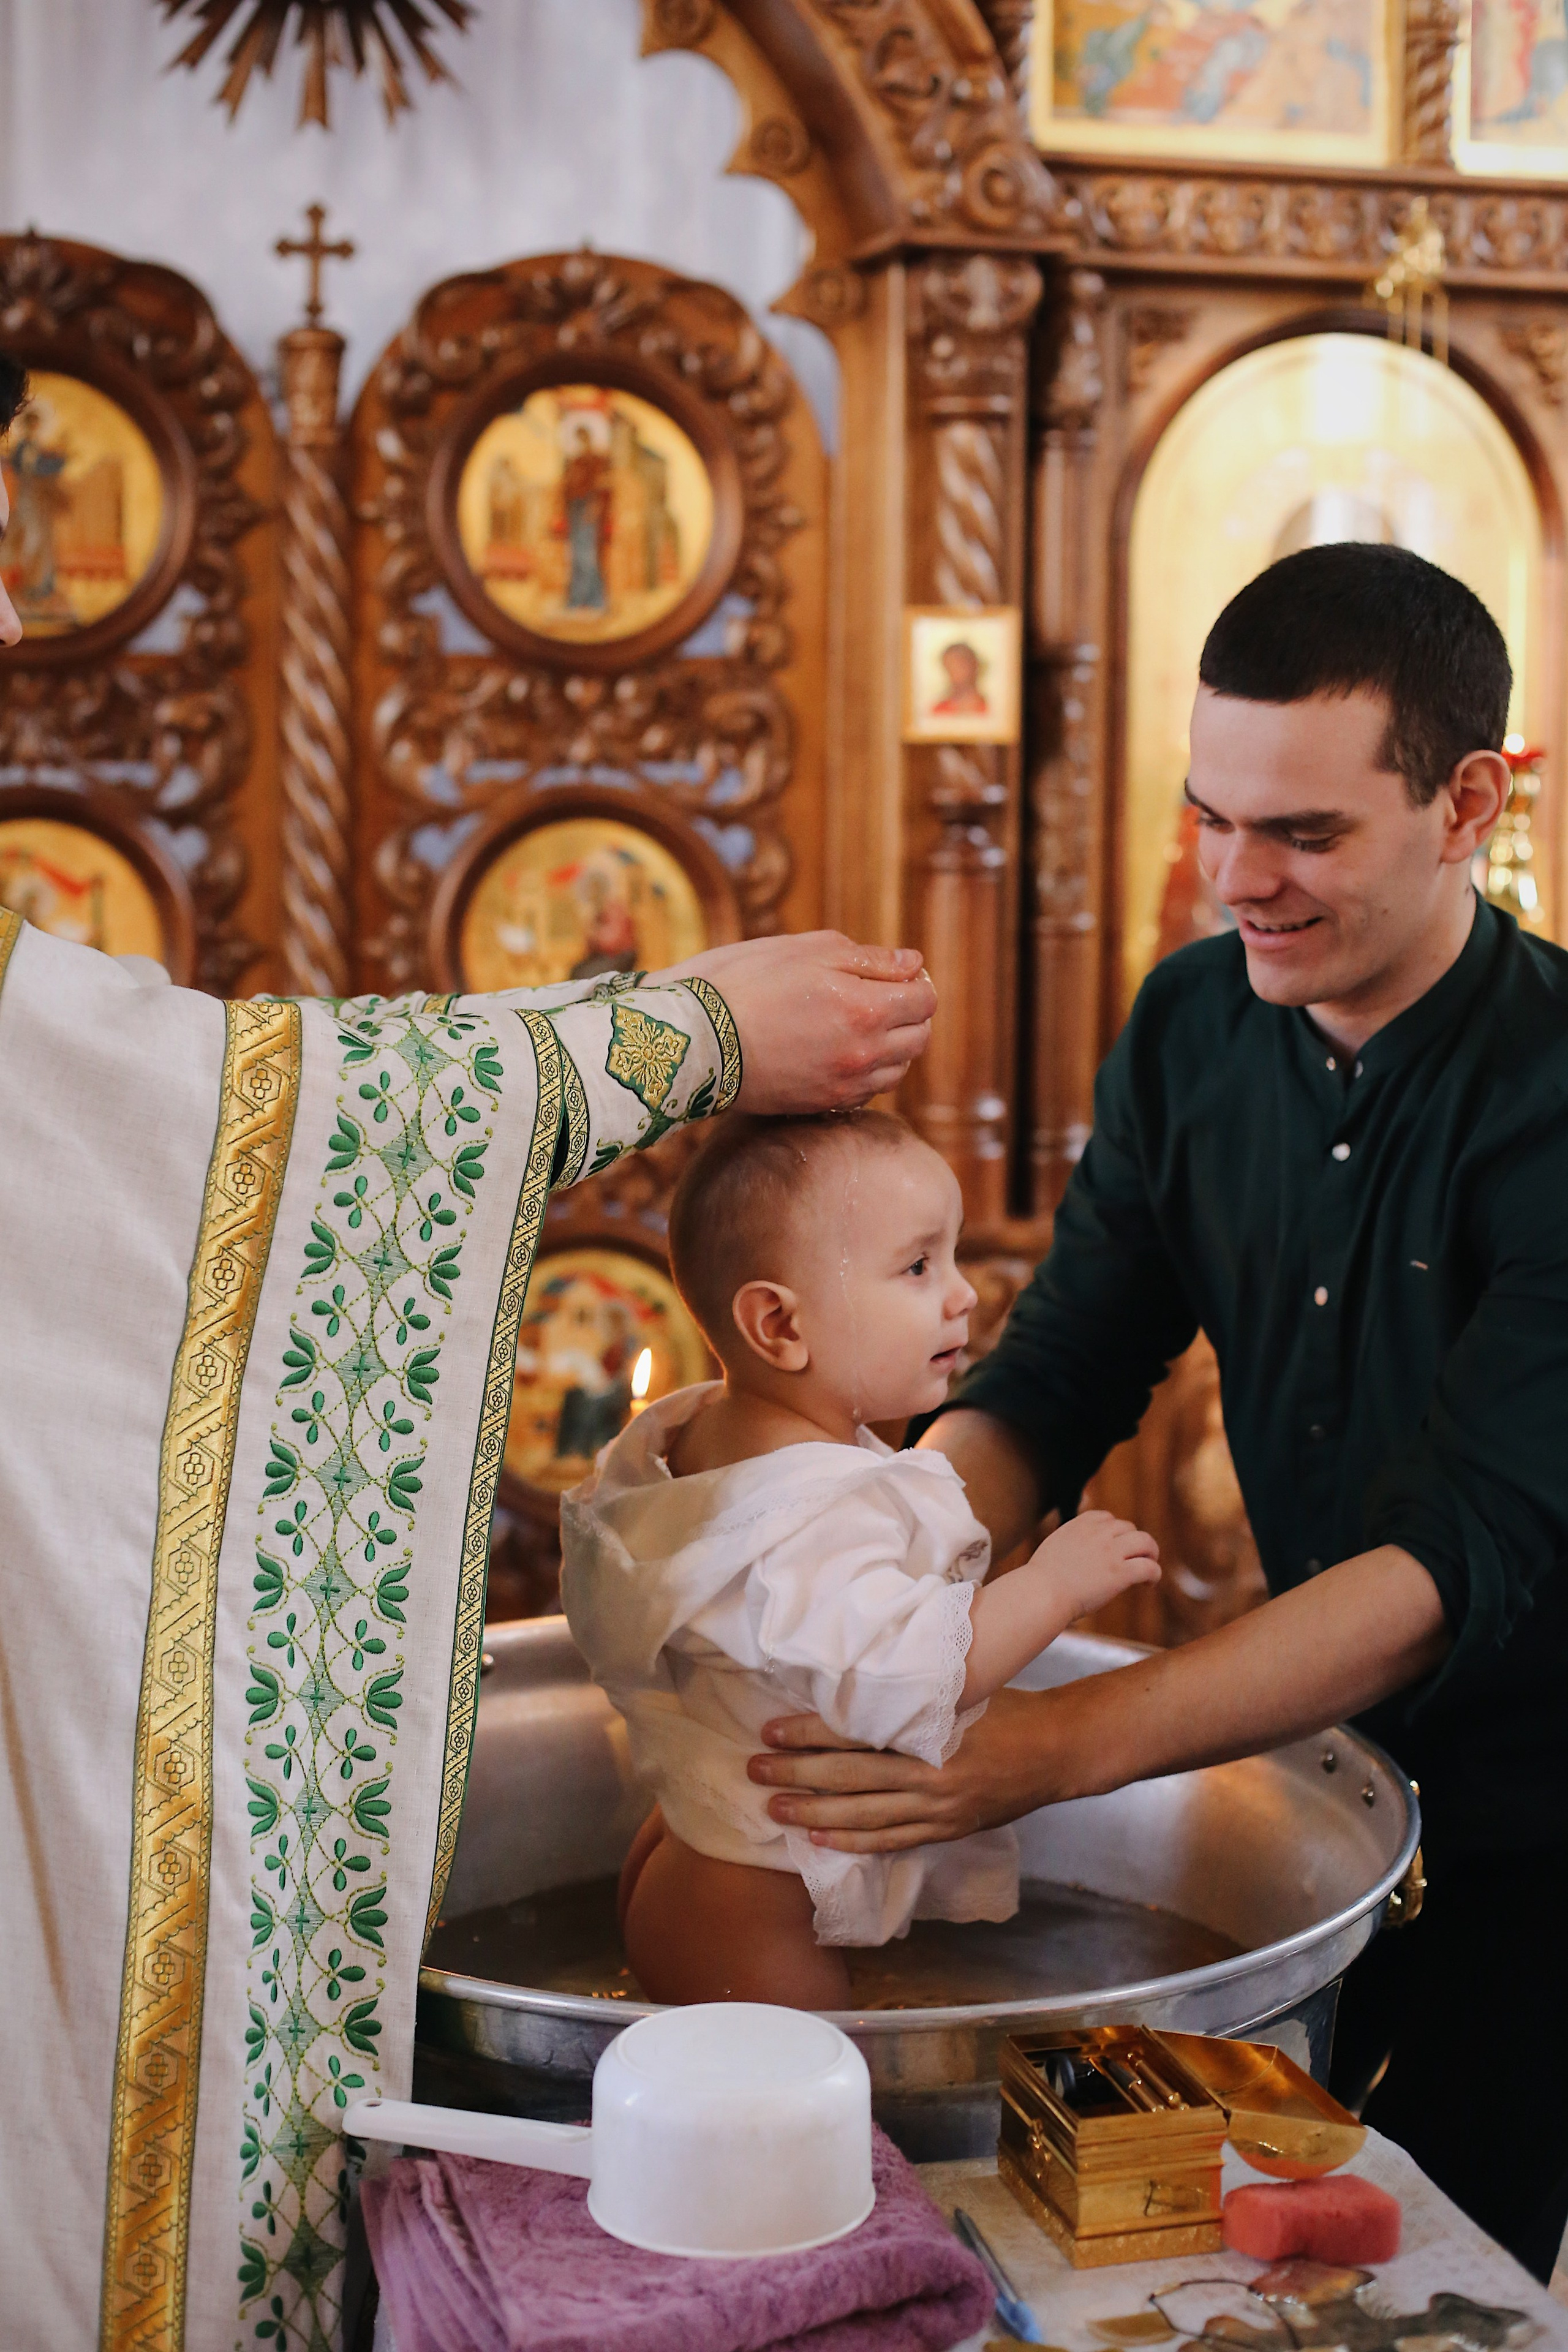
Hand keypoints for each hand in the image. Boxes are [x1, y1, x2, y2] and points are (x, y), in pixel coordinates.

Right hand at [655, 932, 935, 1112]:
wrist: (693, 1036)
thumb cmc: (746, 981)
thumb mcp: (810, 950)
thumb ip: (871, 958)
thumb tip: (913, 963)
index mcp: (867, 1009)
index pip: (925, 1001)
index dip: (916, 983)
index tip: (896, 974)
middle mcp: (864, 1054)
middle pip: (918, 1039)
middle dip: (910, 1015)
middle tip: (881, 996)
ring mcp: (843, 1085)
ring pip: (896, 1071)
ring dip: (891, 1047)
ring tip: (859, 1025)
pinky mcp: (820, 1104)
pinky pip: (865, 1093)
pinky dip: (866, 1074)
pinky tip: (840, 1054)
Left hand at [746, 1686, 1064, 1850]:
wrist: (1056, 1751)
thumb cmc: (1005, 1707)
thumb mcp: (958, 1689)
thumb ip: (911, 1694)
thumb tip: (850, 1684)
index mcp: (929, 1730)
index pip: (855, 1734)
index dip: (808, 1733)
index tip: (769, 1730)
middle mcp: (929, 1773)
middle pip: (849, 1778)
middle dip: (796, 1775)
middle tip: (753, 1770)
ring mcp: (938, 1808)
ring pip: (863, 1816)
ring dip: (813, 1813)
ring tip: (773, 1807)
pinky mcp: (946, 1830)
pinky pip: (891, 1841)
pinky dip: (852, 1841)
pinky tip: (819, 1839)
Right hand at [1031, 1509, 1159, 1616]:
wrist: (1042, 1594)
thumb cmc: (1041, 1581)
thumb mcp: (1054, 1548)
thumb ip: (1070, 1543)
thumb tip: (1077, 1553)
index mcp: (1079, 1525)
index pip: (1106, 1517)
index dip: (1115, 1531)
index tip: (1115, 1545)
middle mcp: (1097, 1534)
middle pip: (1128, 1528)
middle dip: (1133, 1542)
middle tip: (1135, 1558)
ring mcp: (1110, 1552)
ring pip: (1145, 1542)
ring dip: (1150, 1553)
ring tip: (1149, 1566)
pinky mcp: (1120, 1573)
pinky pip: (1149, 1567)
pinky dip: (1154, 1574)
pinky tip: (1149, 1584)